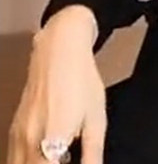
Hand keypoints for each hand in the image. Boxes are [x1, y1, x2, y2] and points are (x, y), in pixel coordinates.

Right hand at [7, 6, 105, 163]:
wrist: (60, 51)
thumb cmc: (82, 83)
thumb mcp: (97, 118)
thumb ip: (93, 153)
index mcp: (51, 143)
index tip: (67, 163)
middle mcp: (27, 143)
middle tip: (64, 160)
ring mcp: (16, 137)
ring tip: (57, 157)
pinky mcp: (13, 130)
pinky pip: (13, 158)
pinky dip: (26, 162)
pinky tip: (44, 158)